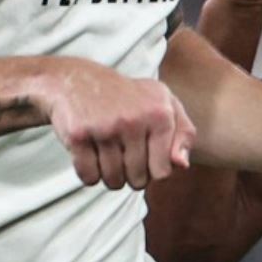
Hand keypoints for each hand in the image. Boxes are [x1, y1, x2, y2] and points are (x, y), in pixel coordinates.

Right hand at [39, 60, 195, 190]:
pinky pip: (89, 177)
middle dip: (130, 175)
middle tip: (123, 152)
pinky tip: (89, 153)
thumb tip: (182, 165)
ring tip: (107, 153)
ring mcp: (106, 127)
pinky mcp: (79, 135)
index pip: (162, 171)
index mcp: (160, 114)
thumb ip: (183, 134)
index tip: (145, 155)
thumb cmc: (129, 97)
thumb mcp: (164, 104)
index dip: (152, 170)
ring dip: (109, 175)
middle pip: (138, 180)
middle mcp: (135, 119)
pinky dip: (88, 173)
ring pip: (113, 180)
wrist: (77, 80)